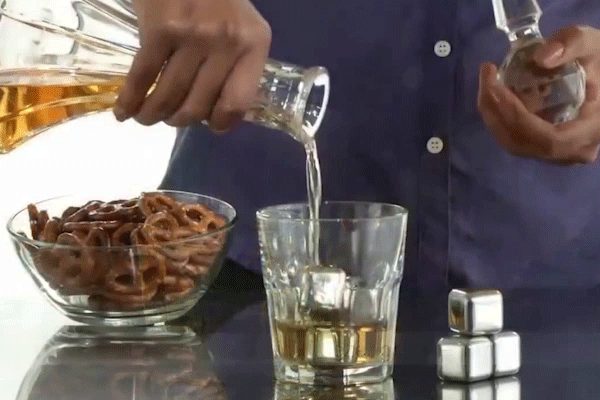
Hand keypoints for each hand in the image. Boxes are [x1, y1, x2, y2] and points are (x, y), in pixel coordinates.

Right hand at [113, 0, 270, 131]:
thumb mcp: (240, 26)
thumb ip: (234, 62)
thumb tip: (212, 109)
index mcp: (253, 44)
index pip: (238, 103)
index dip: (221, 123)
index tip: (208, 125)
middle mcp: (227, 43)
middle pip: (199, 105)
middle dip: (180, 121)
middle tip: (170, 119)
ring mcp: (194, 37)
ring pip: (170, 96)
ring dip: (153, 116)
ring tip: (146, 118)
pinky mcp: (160, 30)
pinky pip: (143, 78)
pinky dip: (129, 101)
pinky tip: (123, 112)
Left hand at [478, 26, 599, 164]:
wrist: (599, 79)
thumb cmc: (597, 63)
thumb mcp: (592, 44)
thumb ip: (573, 43)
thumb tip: (542, 58)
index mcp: (589, 132)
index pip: (547, 138)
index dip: (516, 116)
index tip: (496, 86)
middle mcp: (571, 152)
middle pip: (522, 143)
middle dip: (496, 112)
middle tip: (486, 78)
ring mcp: (556, 154)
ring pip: (513, 144)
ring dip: (493, 115)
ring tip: (488, 82)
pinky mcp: (542, 147)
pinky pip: (514, 139)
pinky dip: (499, 118)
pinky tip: (495, 93)